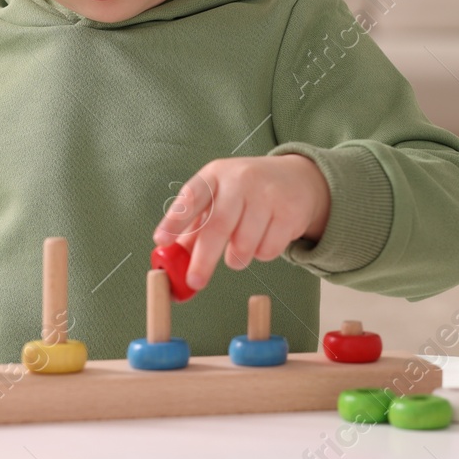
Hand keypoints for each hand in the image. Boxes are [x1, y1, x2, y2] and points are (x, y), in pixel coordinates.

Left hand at [152, 154, 330, 291]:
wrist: (297, 178)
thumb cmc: (246, 193)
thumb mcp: (218, 199)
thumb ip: (194, 229)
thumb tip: (171, 265)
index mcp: (215, 175)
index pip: (191, 197)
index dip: (175, 220)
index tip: (161, 241)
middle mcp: (240, 180)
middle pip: (218, 226)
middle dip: (203, 259)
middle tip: (194, 282)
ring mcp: (267, 194)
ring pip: (244, 244)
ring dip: (236, 258)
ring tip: (239, 248)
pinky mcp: (289, 212)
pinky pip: (268, 250)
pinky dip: (262, 254)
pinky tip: (265, 237)